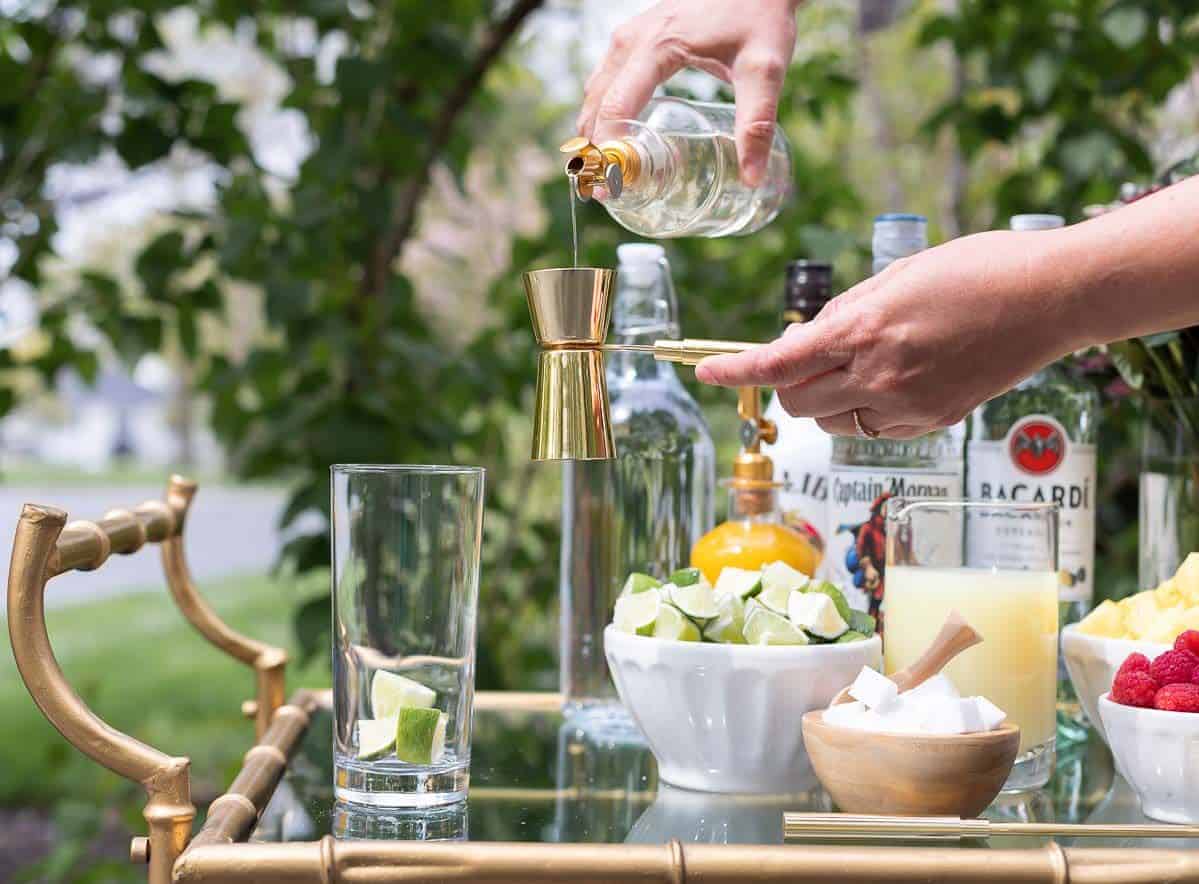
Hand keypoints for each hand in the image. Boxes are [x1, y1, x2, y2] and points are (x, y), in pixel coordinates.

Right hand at [577, 0, 799, 185]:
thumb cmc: (760, 18)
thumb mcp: (764, 70)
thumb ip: (756, 122)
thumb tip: (751, 178)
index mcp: (656, 47)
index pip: (617, 106)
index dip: (609, 150)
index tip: (607, 188)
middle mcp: (633, 39)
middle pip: (597, 101)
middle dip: (595, 148)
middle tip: (600, 191)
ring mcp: (630, 35)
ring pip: (596, 89)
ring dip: (594, 129)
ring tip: (605, 171)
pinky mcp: (636, 37)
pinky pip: (606, 78)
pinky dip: (602, 109)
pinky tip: (615, 136)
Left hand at [694, 230, 1086, 437]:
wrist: (1051, 298)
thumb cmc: (976, 269)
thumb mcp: (895, 276)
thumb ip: (842, 314)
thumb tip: (801, 343)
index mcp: (863, 330)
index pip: (777, 365)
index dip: (733, 371)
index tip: (705, 370)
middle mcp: (879, 376)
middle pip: (797, 404)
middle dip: (787, 385)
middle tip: (807, 357)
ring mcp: (907, 406)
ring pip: (833, 423)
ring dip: (827, 399)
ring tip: (864, 362)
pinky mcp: (934, 422)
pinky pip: (874, 430)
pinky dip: (866, 411)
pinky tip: (896, 379)